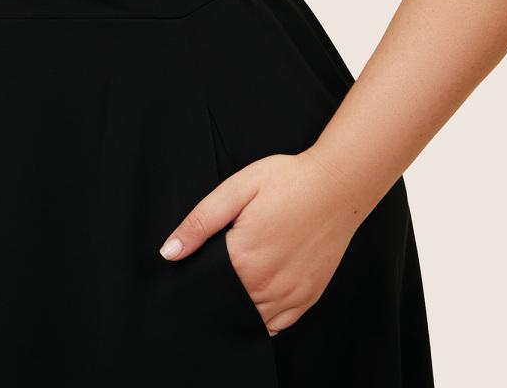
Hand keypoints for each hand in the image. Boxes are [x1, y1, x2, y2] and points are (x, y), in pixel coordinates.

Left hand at [157, 147, 363, 335]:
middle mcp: (267, 284)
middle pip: (227, 305)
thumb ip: (200, 222)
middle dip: (216, 295)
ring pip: (251, 319)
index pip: (206, 286)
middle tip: (217, 271)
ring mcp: (291, 294)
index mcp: (244, 258)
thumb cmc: (288, 180)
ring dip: (239, 307)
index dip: (196, 278)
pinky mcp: (309, 296)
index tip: (196, 267)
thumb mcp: (236, 189)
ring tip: (237, 281)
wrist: (338, 184)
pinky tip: (257, 298)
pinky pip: (279, 325)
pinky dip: (264, 318)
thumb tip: (169, 252)